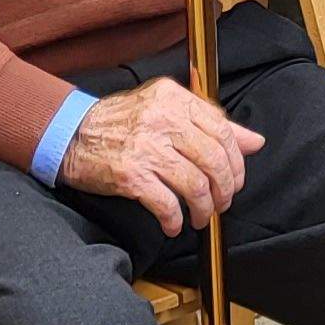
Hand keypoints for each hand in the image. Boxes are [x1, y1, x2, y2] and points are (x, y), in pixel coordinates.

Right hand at [58, 79, 266, 234]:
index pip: (222, 131)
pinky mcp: (130, 174)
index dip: (236, 162)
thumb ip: (211, 124)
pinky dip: (175, 220)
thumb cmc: (120, 123)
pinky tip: (173, 224)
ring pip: (195, 185)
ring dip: (203, 209)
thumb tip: (255, 142)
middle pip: (213, 161)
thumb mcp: (165, 110)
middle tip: (221, 202)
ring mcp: (146, 147)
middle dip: (224, 189)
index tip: (235, 179)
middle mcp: (162, 119)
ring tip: (199, 216)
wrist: (70, 134)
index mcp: (174, 99)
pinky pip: (166, 204)